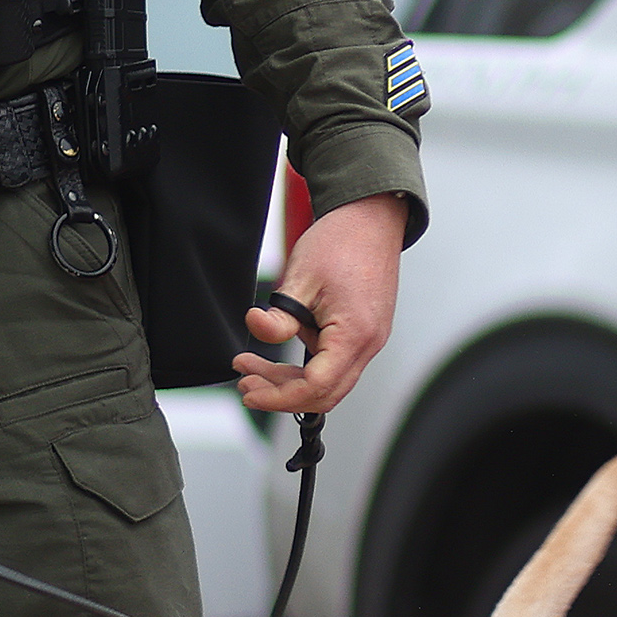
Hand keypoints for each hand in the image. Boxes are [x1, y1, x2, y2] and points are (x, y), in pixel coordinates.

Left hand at [244, 193, 403, 416]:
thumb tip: (256, 331)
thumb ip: (279, 317)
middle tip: (246, 383)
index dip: (279, 396)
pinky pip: (336, 364)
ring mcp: (370, 340)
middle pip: (325, 394)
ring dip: (292, 381)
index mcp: (355, 334)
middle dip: (282, 395)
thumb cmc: (342, 243)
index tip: (249, 391)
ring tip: (254, 365)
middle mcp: (369, 343)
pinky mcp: (365, 332)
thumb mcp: (300, 279)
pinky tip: (283, 348)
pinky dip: (307, 366)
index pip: (316, 386)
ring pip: (330, 382)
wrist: (370, 220)